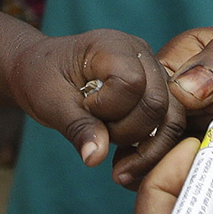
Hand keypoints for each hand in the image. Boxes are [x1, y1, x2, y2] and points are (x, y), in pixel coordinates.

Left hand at [5, 29, 179, 168]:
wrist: (41, 70)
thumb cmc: (41, 77)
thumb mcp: (49, 101)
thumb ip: (77, 126)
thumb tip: (95, 157)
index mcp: (113, 45)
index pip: (131, 84)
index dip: (108, 108)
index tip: (83, 108)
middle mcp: (142, 55)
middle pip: (157, 103)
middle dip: (128, 133)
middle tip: (97, 137)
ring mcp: (153, 74)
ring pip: (171, 118)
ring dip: (146, 149)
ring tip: (119, 168)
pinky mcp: (156, 93)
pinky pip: (168, 125)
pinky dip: (152, 150)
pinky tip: (127, 163)